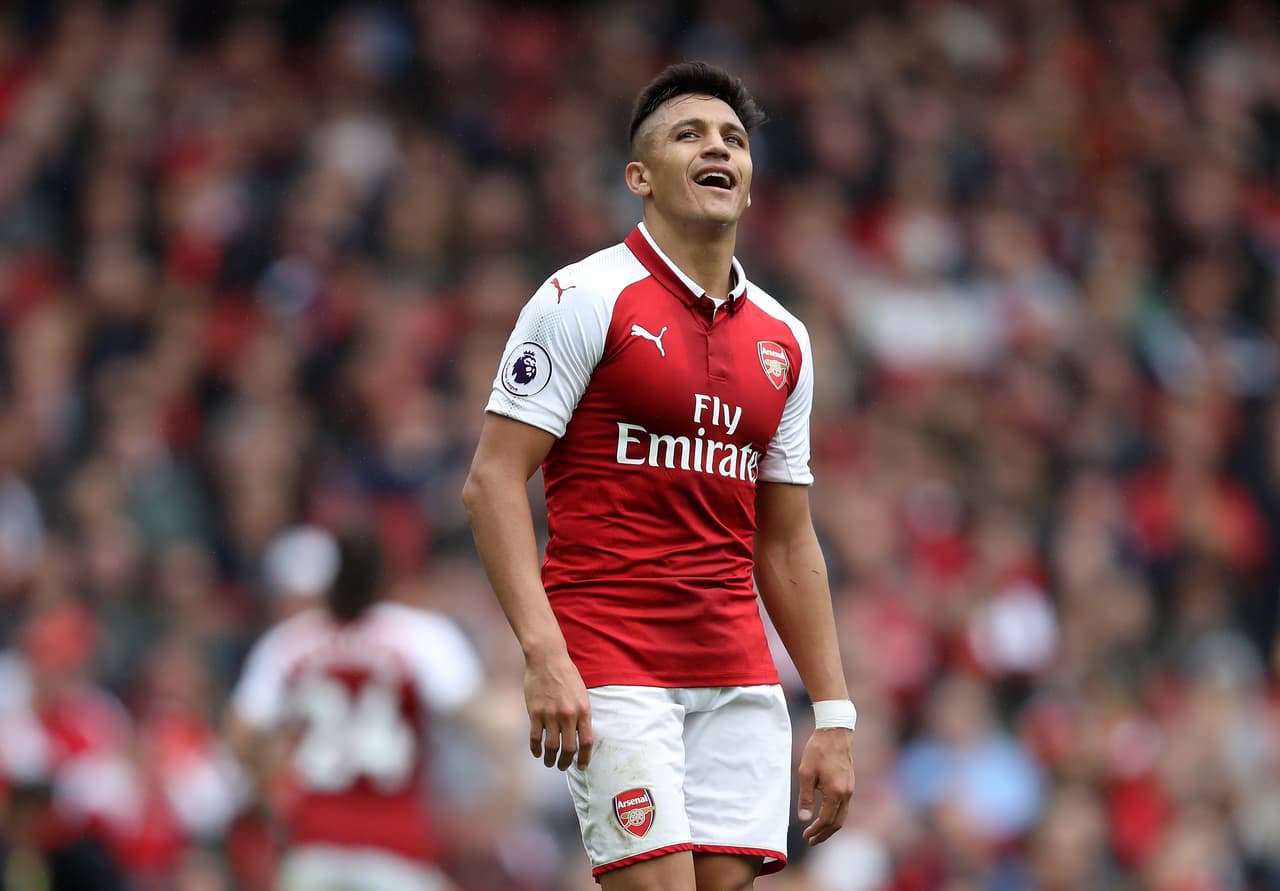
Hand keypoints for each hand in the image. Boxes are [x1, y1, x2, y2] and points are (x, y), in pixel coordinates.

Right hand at [524, 649, 592, 769]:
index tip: (583, 766)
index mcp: (583, 710)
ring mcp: (551, 714)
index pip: (587, 741)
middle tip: (564, 767)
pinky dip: (536, 749)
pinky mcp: (535, 712)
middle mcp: (568, 714)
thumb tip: (580, 736)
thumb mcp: (582, 694)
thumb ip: (581, 714)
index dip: (585, 758)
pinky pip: (536, 738)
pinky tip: (537, 753)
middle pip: (569, 749)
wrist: (547, 659)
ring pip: (552, 747)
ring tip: (550, 763)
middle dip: (567, 762)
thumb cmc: (566, 675)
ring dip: (551, 759)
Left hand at [796, 727, 853, 844]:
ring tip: (818, 832)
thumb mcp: (806, 773)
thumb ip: (806, 798)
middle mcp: (847, 793)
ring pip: (843, 815)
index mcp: (835, 792)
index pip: (826, 820)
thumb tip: (804, 819)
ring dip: (831, 826)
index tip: (805, 836)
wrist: (835, 731)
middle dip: (824, 834)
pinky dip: (836, 815)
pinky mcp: (850, 783)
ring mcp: (851, 788)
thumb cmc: (818, 750)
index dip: (816, 831)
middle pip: (838, 823)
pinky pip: (845, 806)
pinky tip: (826, 814)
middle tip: (811, 841)